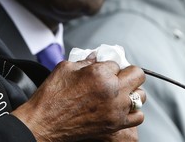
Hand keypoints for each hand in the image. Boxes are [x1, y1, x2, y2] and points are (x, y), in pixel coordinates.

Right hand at [12, 54, 145, 141]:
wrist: (44, 123)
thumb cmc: (51, 96)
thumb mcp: (66, 68)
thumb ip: (86, 60)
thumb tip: (96, 58)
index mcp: (100, 74)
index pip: (117, 62)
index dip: (108, 64)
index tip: (102, 69)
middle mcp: (112, 91)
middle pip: (137, 75)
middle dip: (127, 73)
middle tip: (117, 76)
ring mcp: (115, 110)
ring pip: (140, 95)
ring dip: (132, 91)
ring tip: (120, 93)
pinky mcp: (115, 125)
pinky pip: (137, 116)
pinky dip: (133, 111)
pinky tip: (121, 108)